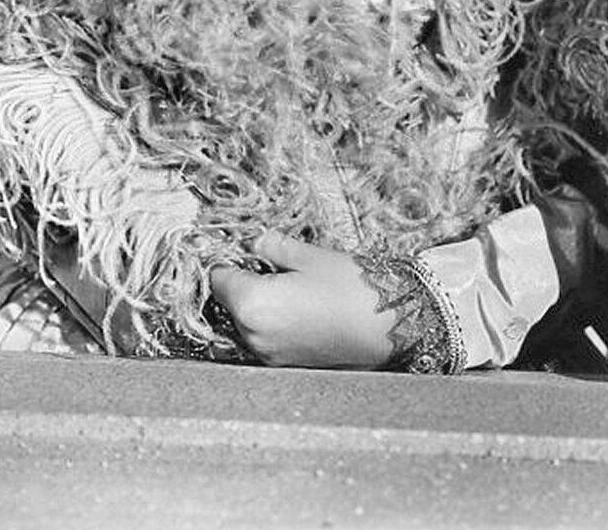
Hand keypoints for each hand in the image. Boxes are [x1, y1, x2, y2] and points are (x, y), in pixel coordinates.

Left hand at [210, 231, 393, 369]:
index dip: (224, 260)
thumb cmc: (352, 289)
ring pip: (246, 323)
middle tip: (263, 262)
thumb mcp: (306, 256)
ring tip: (285, 284)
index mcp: (252, 305)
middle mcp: (255, 337)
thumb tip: (253, 241)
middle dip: (241, 282)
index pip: (216, 279)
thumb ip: (270, 246)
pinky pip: (266, 339)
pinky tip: (296, 306)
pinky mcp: (288, 365)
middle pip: (228, 304)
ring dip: (256, 304)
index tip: (233, 249)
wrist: (391, 325)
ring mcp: (271, 355)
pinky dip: (272, 323)